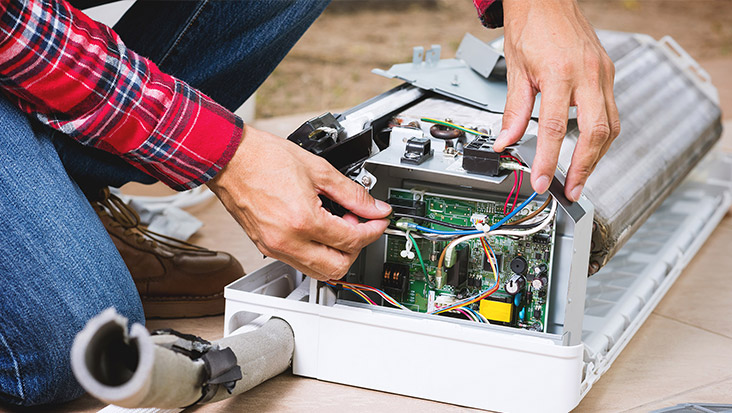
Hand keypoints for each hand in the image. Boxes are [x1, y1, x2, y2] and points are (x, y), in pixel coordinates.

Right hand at [208, 125, 391, 280]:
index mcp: (302, 220)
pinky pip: (300, 264)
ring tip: (338, 226)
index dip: (373, 230)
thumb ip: (352, 193)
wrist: (230, 159)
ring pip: (319, 272)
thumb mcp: (318, 170)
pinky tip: (320, 230)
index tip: (379, 221)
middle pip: (338, 267)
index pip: (352, 240)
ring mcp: (274, 248)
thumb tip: (375, 207)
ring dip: (337, 254)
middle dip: (357, 248)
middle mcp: (287, 241)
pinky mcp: (266, 247)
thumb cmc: (264, 158)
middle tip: (359, 224)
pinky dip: (317, 253)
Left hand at [493, 0, 620, 201]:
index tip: (543, 181)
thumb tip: (506, 141)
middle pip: (595, 132)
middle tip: (572, 190)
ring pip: (610, 125)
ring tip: (580, 176)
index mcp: (560, 73)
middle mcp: (587, 74)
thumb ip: (514, 110)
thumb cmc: (531, 25)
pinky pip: (611, 111)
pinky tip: (589, 146)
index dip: (549, 160)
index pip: (554, 128)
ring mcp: (602, 73)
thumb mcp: (515, 70)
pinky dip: (601, 134)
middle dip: (585, 167)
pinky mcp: (607, 72)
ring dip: (596, 155)